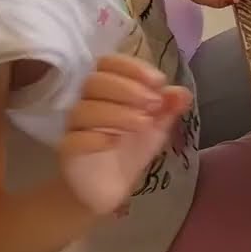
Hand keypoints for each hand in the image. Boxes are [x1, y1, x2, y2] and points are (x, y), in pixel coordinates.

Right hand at [58, 55, 193, 214]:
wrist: (108, 188)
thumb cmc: (129, 149)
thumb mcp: (156, 127)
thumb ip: (168, 108)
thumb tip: (182, 92)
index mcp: (108, 89)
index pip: (110, 63)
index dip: (133, 67)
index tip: (158, 81)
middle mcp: (87, 102)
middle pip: (95, 82)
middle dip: (128, 88)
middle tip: (153, 104)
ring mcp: (75, 127)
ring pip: (84, 109)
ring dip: (117, 113)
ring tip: (144, 123)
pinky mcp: (68, 152)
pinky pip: (73, 139)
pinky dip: (95, 137)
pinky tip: (115, 141)